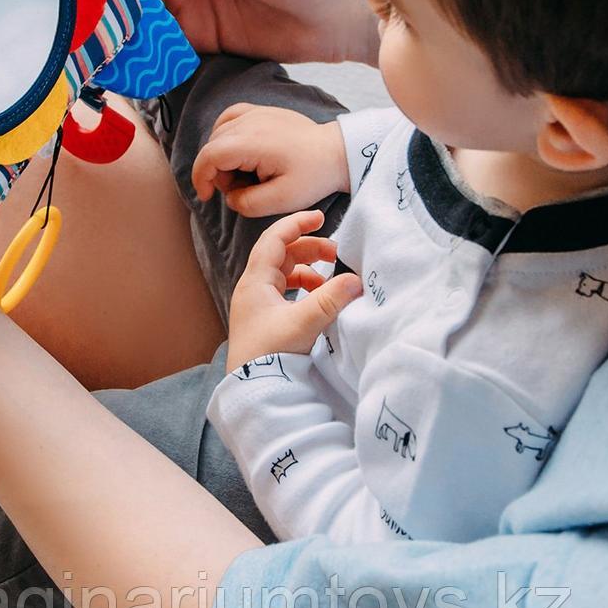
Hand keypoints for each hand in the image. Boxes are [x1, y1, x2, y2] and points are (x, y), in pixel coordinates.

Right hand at [191, 105, 349, 216]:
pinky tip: (239, 150)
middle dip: (216, 172)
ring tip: (245, 172)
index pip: (209, 156)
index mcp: (253, 142)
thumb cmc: (313, 176)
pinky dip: (226, 135)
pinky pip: (230, 117)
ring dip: (222, 155)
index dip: (201, 178)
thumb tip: (229, 196)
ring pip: (218, 132)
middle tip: (241, 188)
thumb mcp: (281, 200)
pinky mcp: (262, 110)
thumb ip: (246, 203)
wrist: (337, 153)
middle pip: (212, 146)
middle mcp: (251, 121)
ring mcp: (256, 112)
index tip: (207, 197)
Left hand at [226, 210, 362, 368]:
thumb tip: (355, 280)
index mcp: (255, 281)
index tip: (321, 217)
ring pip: (285, 274)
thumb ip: (330, 299)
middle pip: (282, 255)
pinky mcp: (265, 320)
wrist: (252, 390)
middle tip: (336, 254)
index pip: (274, 239)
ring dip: (309, 271)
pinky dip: (305, 289)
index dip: (297, 224)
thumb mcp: (304, 323)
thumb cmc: (270, 354)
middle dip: (310, 249)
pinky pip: (286, 292)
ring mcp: (258, 304)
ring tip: (331, 281)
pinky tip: (320, 299)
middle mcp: (253, 288)